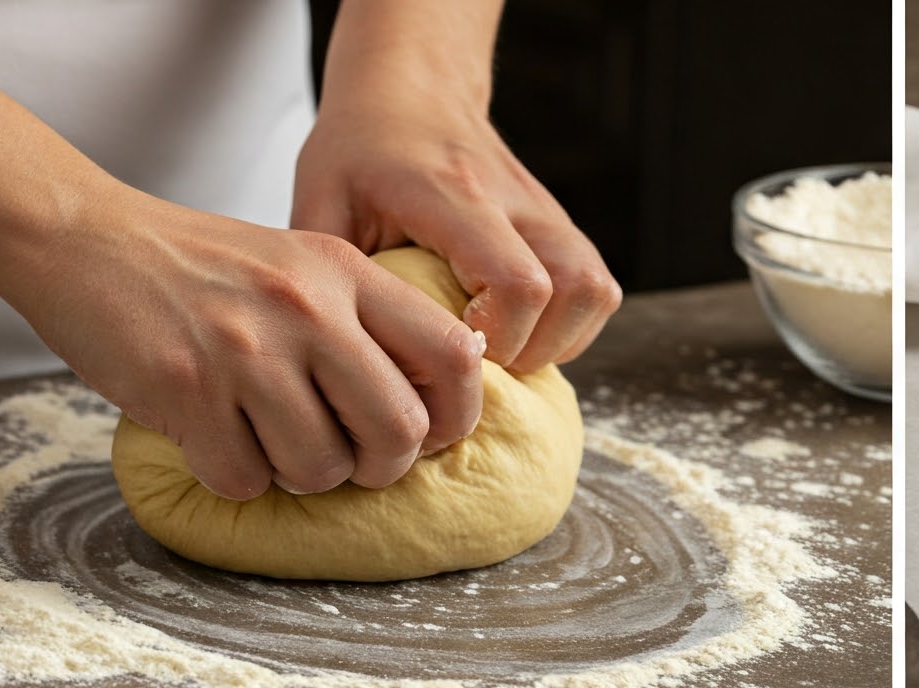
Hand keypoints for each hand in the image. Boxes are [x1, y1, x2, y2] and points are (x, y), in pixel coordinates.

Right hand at [0, 190, 485, 498]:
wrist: (80, 236)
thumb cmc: (202, 270)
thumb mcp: (299, 268)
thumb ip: (366, 324)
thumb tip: (434, 415)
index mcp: (344, 274)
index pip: (453, 356)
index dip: (454, 417)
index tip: (423, 433)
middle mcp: (304, 307)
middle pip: (397, 434)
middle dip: (376, 466)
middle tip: (343, 455)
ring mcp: (244, 349)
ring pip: (322, 470)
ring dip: (297, 475)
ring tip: (264, 433)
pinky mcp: (187, 389)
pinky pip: (245, 480)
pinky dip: (231, 474)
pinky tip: (210, 431)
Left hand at [293, 90, 620, 371]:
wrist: (408, 91)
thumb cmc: (359, 155)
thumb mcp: (321, 208)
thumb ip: (338, 284)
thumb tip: (354, 365)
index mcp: (454, 194)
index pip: (520, 284)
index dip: (501, 337)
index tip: (458, 348)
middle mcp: (516, 199)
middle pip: (576, 290)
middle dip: (534, 349)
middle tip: (483, 360)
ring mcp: (548, 212)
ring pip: (596, 293)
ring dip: (560, 340)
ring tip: (508, 349)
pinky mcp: (563, 227)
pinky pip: (596, 293)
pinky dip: (570, 327)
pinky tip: (525, 331)